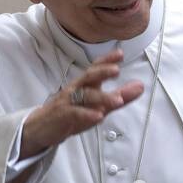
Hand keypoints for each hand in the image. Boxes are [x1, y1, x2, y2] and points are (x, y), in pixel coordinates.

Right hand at [20, 49, 144, 157]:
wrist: (42, 128)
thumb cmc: (71, 113)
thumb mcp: (99, 105)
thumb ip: (120, 96)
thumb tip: (140, 86)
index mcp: (84, 84)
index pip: (95, 68)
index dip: (107, 60)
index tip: (120, 54)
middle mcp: (76, 89)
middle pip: (89, 76)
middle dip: (102, 71)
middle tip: (116, 70)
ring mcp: (68, 102)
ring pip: (84, 96)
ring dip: (101, 97)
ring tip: (117, 100)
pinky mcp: (63, 116)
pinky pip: (75, 113)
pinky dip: (87, 114)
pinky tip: (99, 116)